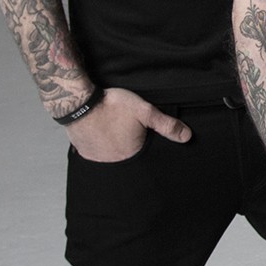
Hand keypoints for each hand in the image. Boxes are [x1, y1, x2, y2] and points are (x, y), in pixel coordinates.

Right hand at [65, 87, 190, 161]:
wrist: (79, 103)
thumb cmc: (112, 106)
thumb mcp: (145, 111)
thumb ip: (166, 125)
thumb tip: (187, 137)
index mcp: (132, 155)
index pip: (146, 157)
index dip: (146, 145)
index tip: (142, 135)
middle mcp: (115, 162)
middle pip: (129, 156)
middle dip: (131, 146)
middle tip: (126, 130)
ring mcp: (98, 159)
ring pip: (112, 155)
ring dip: (115, 147)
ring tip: (115, 131)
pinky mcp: (85, 153)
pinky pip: (98, 153)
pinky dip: (101, 146)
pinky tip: (103, 134)